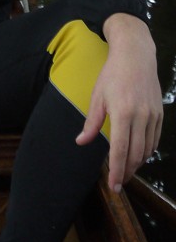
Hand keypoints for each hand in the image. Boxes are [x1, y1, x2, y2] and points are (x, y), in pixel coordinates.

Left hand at [76, 14, 162, 190]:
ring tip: (126, 169)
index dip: (116, 171)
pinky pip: (155, 140)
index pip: (120, 150)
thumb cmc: (112, 74)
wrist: (135, 55)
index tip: (114, 186)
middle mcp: (140, 116)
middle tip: (118, 182)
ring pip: (147, 150)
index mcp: (122, 113)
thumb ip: (91, 122)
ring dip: (136, 163)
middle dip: (126, 171)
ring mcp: (152, 116)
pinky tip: (138, 154)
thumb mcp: (97, 96)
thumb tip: (81, 142)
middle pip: (135, 154)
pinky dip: (146, 151)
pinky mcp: (160, 114)